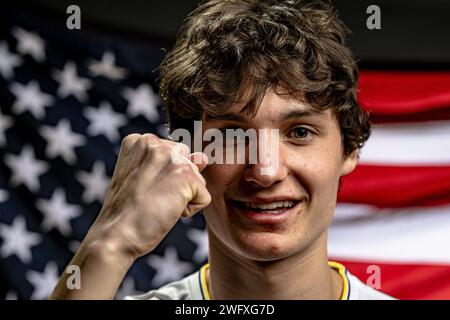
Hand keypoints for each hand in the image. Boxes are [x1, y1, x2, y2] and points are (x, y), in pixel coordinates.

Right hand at [89, 133, 210, 259]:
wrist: (115, 236)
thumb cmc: (127, 213)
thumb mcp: (144, 178)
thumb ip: (172, 162)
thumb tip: (203, 158)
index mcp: (140, 140)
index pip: (174, 154)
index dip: (164, 178)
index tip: (143, 189)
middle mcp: (155, 142)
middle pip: (188, 163)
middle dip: (177, 184)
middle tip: (151, 198)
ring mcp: (171, 157)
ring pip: (197, 180)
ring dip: (183, 198)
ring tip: (157, 205)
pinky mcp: (186, 175)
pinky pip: (204, 197)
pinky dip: (190, 211)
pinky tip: (166, 212)